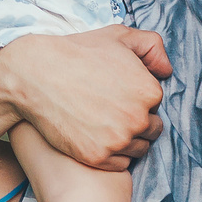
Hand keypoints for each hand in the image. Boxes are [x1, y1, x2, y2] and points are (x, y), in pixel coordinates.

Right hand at [0, 26, 170, 171]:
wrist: (35, 74)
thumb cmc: (77, 52)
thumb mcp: (119, 36)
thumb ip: (151, 47)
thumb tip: (166, 71)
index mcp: (149, 90)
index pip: (156, 104)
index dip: (138, 99)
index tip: (118, 93)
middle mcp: (138, 118)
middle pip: (151, 129)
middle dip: (136, 121)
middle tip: (110, 109)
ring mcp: (118, 140)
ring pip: (138, 149)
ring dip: (126, 140)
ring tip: (102, 123)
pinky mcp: (97, 157)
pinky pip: (119, 164)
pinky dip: (111, 155)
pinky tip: (94, 137)